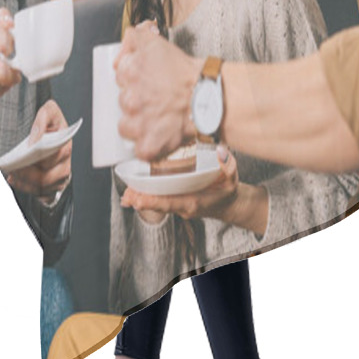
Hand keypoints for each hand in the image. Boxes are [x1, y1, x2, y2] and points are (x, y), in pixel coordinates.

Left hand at [7, 99, 72, 197]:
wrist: (50, 126)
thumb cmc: (50, 120)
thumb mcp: (48, 110)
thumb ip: (42, 119)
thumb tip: (35, 140)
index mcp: (65, 145)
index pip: (52, 160)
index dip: (35, 163)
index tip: (20, 160)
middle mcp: (65, 162)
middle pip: (48, 179)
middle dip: (28, 177)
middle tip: (12, 170)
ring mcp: (60, 175)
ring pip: (45, 189)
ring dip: (26, 184)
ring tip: (12, 175)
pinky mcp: (54, 184)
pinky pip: (43, 194)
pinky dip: (29, 190)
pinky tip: (16, 181)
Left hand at [114, 22, 201, 160]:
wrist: (209, 99)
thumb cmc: (190, 75)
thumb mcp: (159, 43)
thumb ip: (138, 35)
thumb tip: (131, 34)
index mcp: (130, 72)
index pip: (121, 74)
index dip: (134, 76)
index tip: (146, 79)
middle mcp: (129, 99)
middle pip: (123, 100)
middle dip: (137, 99)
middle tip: (158, 98)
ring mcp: (137, 124)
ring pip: (127, 126)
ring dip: (139, 123)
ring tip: (159, 117)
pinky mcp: (147, 145)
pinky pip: (140, 149)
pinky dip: (149, 145)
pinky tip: (160, 135)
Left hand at [121, 145, 238, 221]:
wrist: (228, 204)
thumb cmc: (227, 190)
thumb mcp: (232, 177)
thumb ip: (228, 164)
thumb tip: (221, 151)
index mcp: (194, 201)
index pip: (171, 202)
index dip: (154, 201)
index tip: (140, 199)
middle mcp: (184, 206)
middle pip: (159, 204)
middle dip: (142, 200)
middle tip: (127, 195)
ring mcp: (179, 207)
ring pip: (157, 204)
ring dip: (141, 199)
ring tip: (126, 195)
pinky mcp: (176, 203)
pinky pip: (159, 202)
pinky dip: (146, 199)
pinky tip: (132, 195)